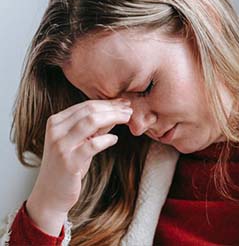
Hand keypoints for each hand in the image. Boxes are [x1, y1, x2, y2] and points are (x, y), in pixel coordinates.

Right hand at [26, 98, 132, 235]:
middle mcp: (56, 130)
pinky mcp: (68, 162)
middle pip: (90, 110)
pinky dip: (107, 139)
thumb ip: (96, 126)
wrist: (51, 193)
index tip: (123, 103)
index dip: (107, 103)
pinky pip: (92, 145)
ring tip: (127, 118)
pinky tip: (115, 139)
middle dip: (113, 108)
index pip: (86, 105)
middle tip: (129, 109)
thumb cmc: (69, 165)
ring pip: (91, 122)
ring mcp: (60, 146)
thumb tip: (116, 111)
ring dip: (113, 117)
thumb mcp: (81, 141)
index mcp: (57, 121)